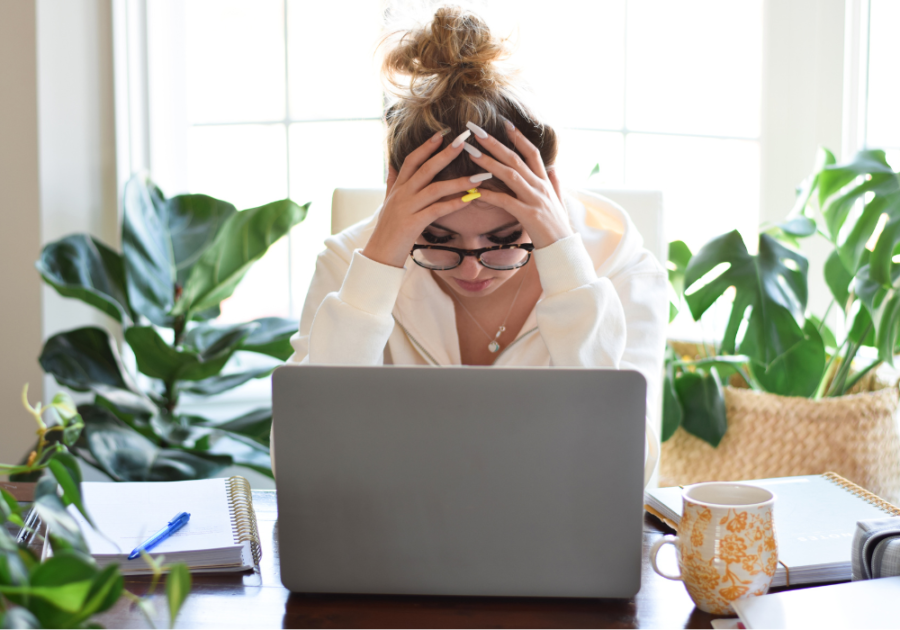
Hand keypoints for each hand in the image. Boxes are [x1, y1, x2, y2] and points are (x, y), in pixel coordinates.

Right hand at [362, 131, 486, 267]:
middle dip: (445, 154)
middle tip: (463, 140)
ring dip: (458, 181)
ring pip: (434, 189)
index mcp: (398, 188)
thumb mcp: (387, 202)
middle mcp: (402, 194)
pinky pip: (437, 210)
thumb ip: (392, 182)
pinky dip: (454, 204)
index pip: (412, 160)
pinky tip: (470, 199)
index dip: (426, 146)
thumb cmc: (387, 230)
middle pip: (425, 169)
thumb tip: (391, 163)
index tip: (442, 133)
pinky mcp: (413, 224)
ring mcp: (407, 208)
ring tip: (479, 176)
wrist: (378, 255)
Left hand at [464, 122, 573, 248]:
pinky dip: (489, 194)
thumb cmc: (557, 227)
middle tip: (476, 131)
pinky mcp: (528, 215)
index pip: (533, 153)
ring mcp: (535, 200)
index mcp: (546, 182)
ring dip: (489, 162)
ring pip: (510, 175)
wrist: (563, 249)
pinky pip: (505, 201)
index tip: (505, 124)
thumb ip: (556, 183)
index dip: (519, 138)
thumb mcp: (559, 201)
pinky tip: (475, 190)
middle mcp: (540, 187)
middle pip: (516, 159)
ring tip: (471, 152)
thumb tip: (554, 169)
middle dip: (495, 143)